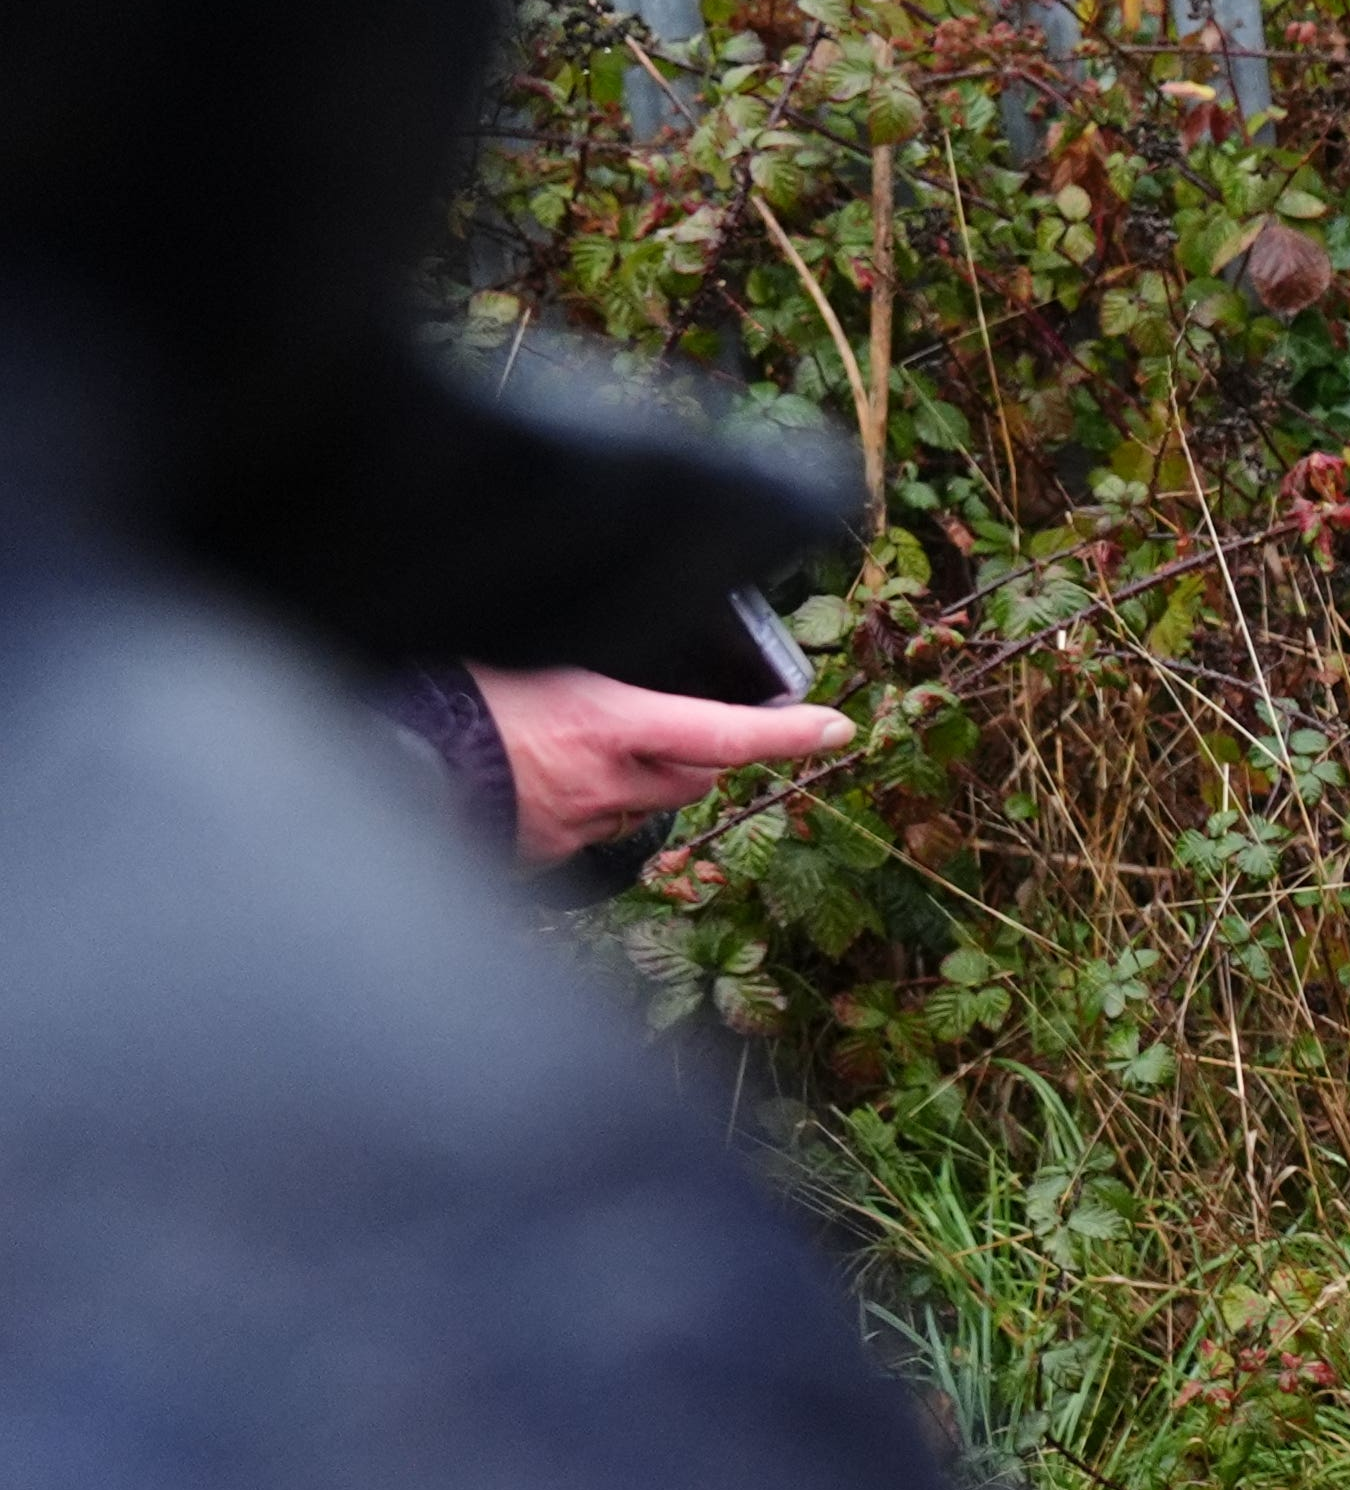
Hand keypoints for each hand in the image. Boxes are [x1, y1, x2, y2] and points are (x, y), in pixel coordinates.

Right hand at [470, 663, 852, 866]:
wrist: (372, 761)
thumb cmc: (441, 694)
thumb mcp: (523, 655)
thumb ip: (579, 662)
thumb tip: (604, 632)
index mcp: (606, 724)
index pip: (724, 733)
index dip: (788, 733)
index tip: (836, 727)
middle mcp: (603, 784)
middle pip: (694, 777)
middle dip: (699, 755)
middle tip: (674, 725)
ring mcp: (573, 827)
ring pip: (642, 809)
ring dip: (637, 783)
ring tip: (583, 748)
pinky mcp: (540, 857)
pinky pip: (587, 832)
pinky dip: (584, 808)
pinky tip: (539, 781)